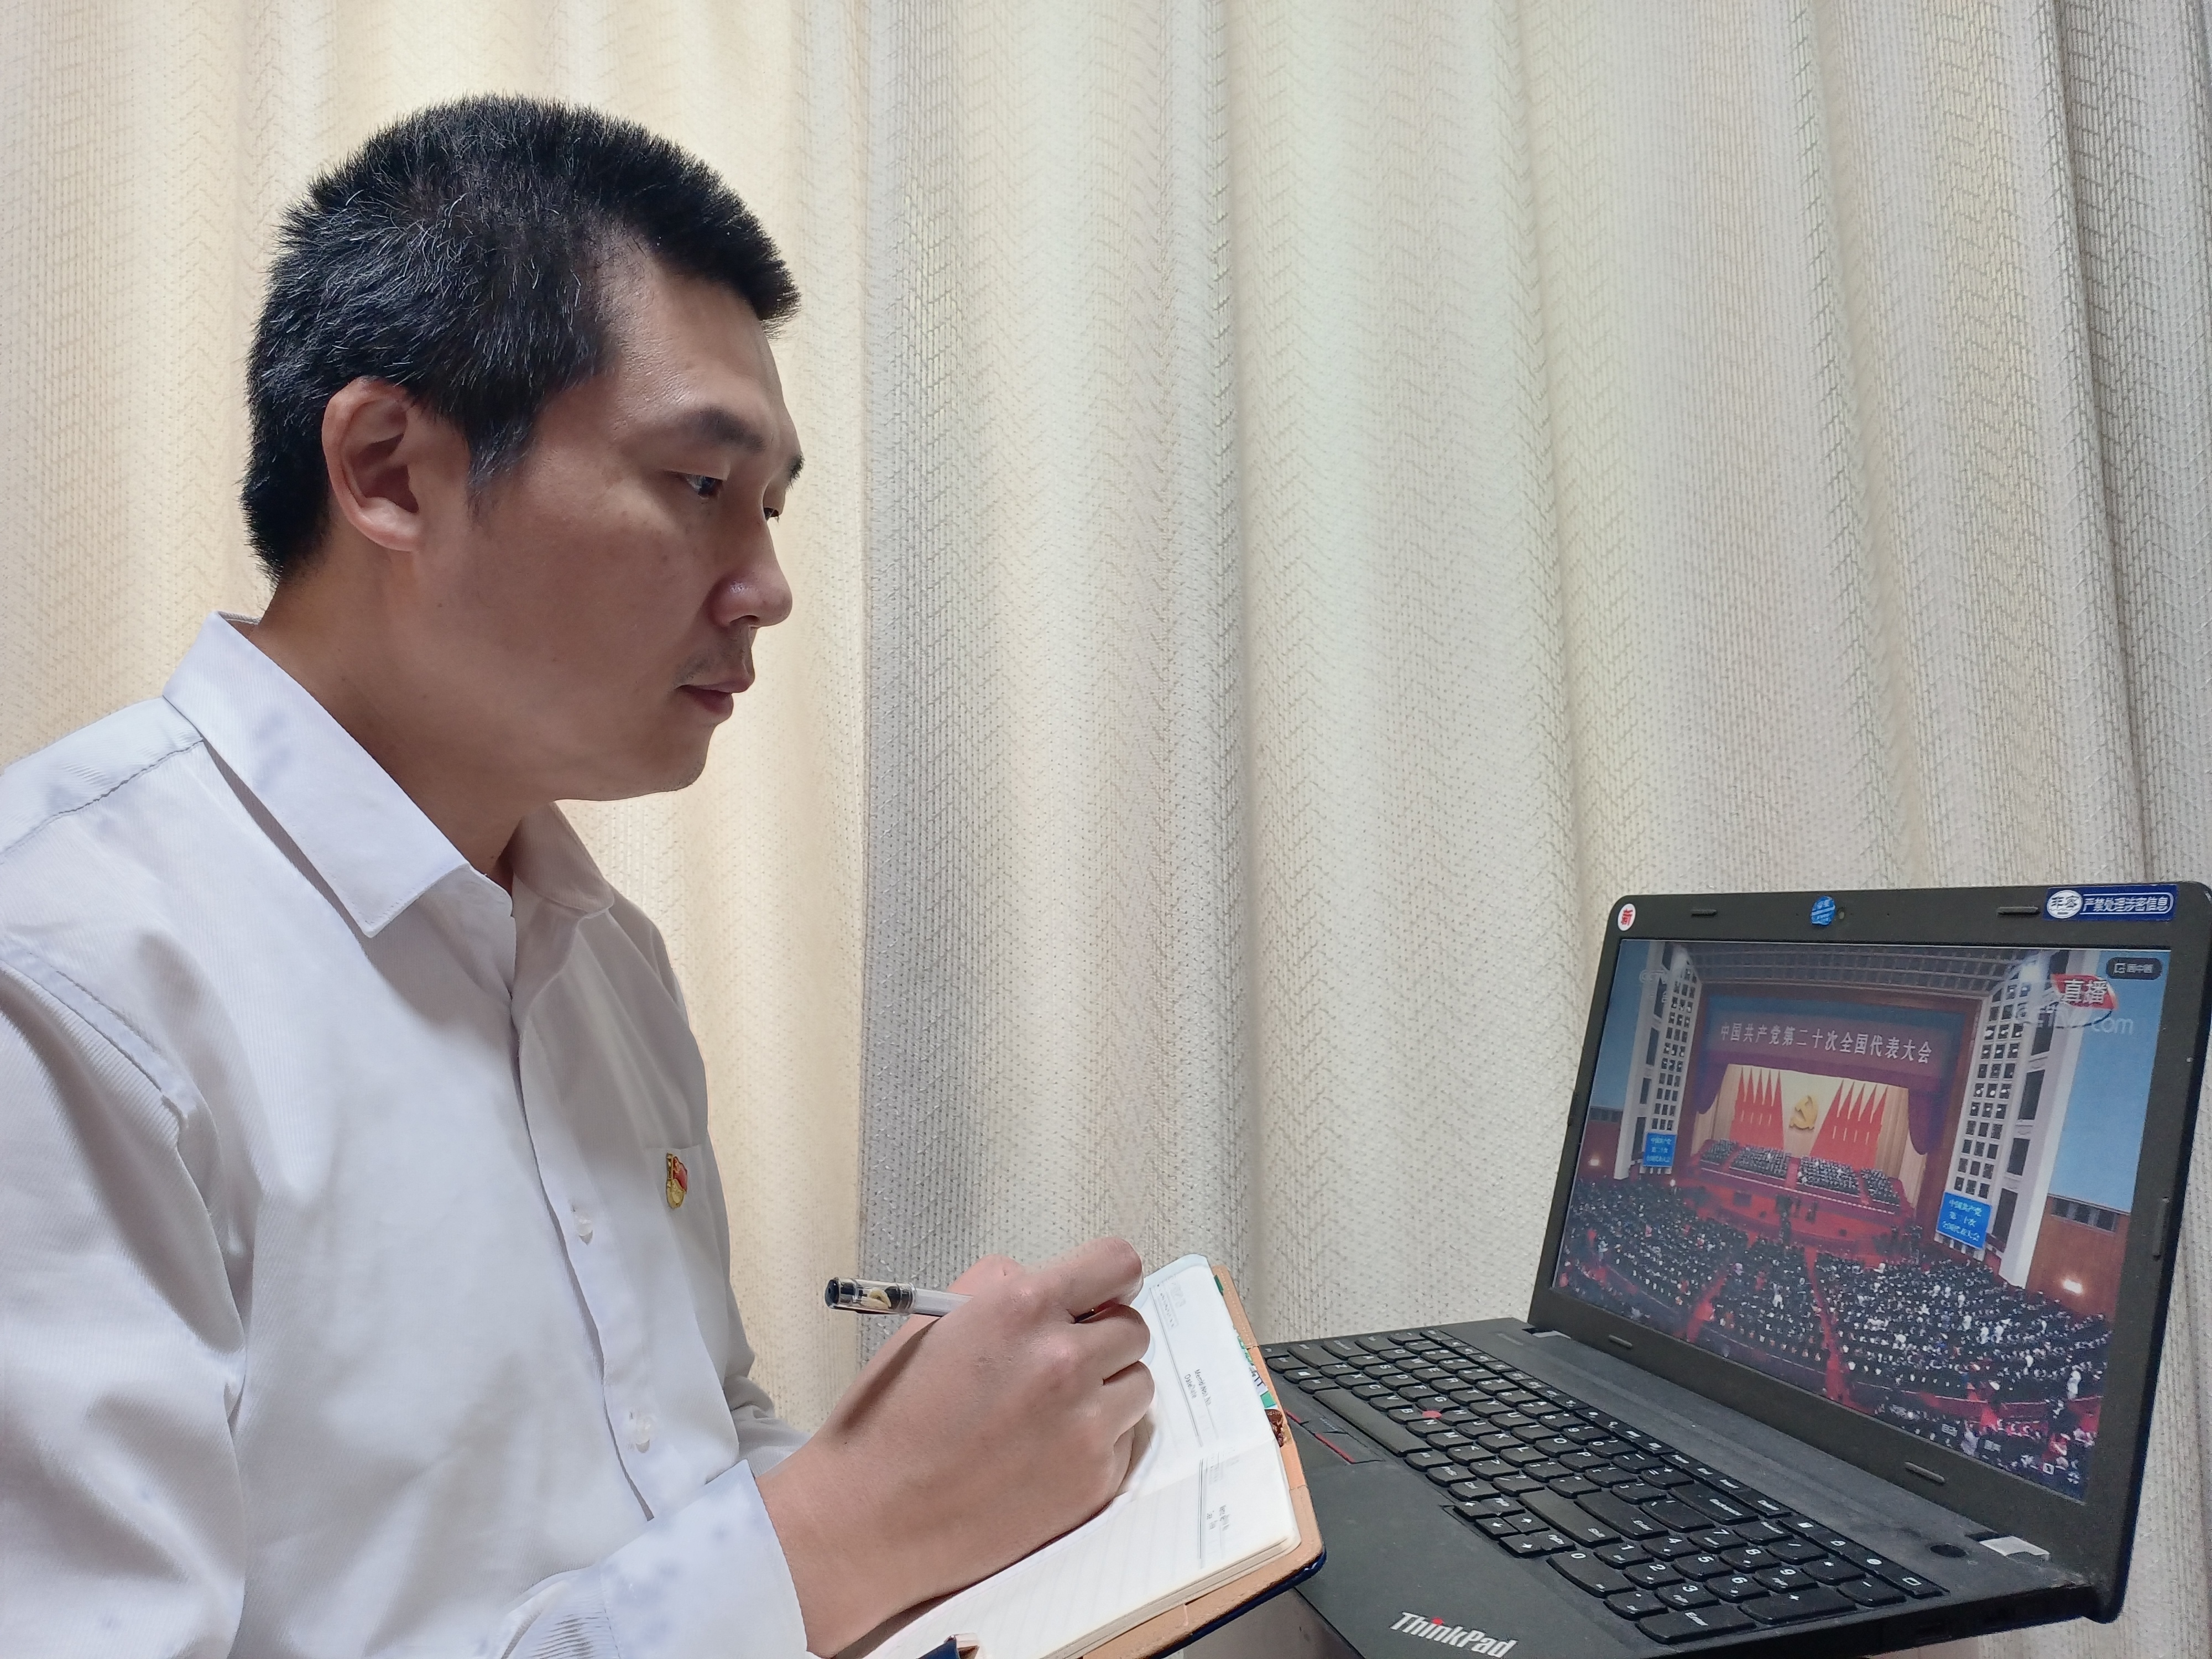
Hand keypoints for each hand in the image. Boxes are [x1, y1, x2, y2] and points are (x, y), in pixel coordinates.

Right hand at [758, 1238, 1151, 1653]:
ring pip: (1139, 1384)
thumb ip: (1003, 1288)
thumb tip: (1057, 1288)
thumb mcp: (936, 1321)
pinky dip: (1096, 1442)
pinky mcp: (1095, 1481)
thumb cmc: (893, 1413)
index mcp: (1021, 1307)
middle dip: (1103, 1339)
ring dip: (1107, 1390)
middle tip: (1061, 1362)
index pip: (1119, 1263)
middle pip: (1134, 1328)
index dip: (1112, 1279)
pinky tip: (1044, 1455)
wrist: (873, 1516)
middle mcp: (1064, 1360)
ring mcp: (1086, 1425)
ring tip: (1052, 1411)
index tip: (1100, 1296)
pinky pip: (1124, 1440)